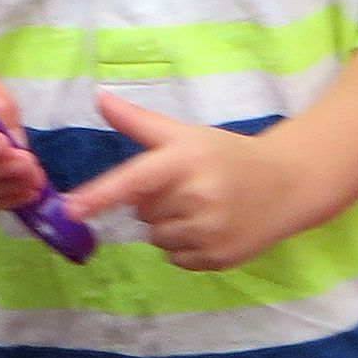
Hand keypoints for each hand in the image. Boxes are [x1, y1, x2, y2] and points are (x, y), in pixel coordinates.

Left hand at [63, 91, 306, 270]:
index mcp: (183, 161)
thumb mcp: (185, 134)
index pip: (133, 181)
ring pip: (156, 239)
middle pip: (142, 213)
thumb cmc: (226, 156)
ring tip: (202, 207)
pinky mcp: (219, 257)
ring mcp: (210, 231)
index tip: (70, 210)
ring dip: (170, 226)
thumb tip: (98, 98)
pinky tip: (210, 227)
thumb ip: (138, 121)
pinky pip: (176, 259)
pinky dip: (186, 247)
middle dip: (157, 202)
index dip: (99, 196)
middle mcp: (196, 197)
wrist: (287, 183)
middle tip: (190, 186)